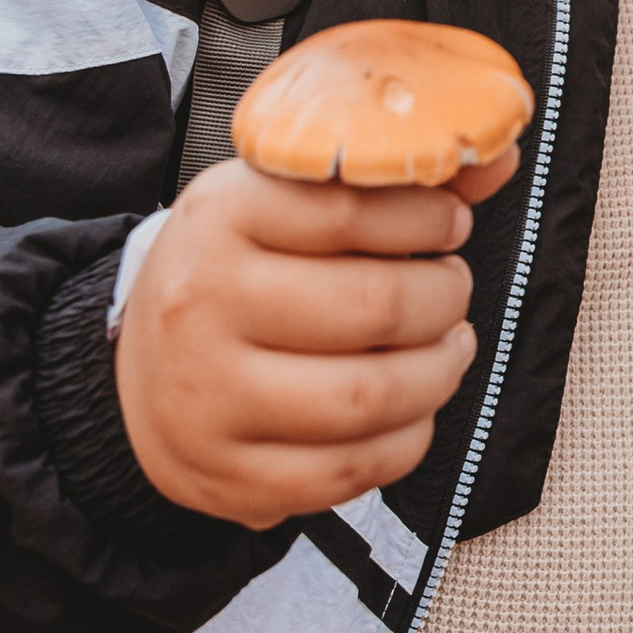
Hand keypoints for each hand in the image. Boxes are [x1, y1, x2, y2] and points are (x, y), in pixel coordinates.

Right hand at [114, 145, 518, 528]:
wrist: (135, 383)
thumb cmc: (235, 281)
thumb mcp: (283, 209)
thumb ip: (389, 186)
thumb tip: (497, 157)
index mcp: (218, 218)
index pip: (351, 208)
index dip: (428, 219)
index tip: (450, 227)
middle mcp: (204, 305)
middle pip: (375, 307)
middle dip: (445, 298)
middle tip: (451, 291)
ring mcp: (211, 398)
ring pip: (370, 396)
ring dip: (439, 372)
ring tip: (447, 348)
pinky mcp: (232, 475)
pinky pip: (352, 468)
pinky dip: (406, 439)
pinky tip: (410, 409)